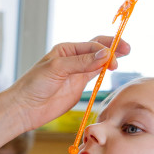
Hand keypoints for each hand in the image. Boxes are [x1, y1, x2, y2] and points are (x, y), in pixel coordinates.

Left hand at [7, 36, 130, 131]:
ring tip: (122, 59)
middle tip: (127, 50)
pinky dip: (105, 72)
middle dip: (113, 48)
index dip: (105, 50)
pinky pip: (95, 76)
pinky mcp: (78, 87)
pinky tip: (112, 71)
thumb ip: (82, 62)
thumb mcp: (57, 68)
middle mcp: (73, 59)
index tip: (113, 59)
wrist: (25, 108)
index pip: (92, 45)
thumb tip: (105, 55)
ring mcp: (77, 73)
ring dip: (111, 60)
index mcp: (67, 49)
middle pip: (98, 50)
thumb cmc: (34, 85)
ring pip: (99, 62)